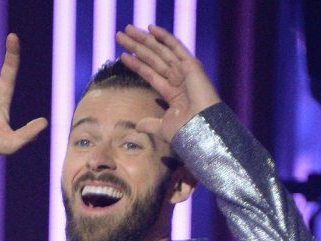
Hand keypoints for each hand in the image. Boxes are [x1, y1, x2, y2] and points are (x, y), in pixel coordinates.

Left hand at [116, 24, 220, 141]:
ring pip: (159, 51)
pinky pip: (175, 47)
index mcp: (173, 92)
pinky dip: (164, 37)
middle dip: (135, 46)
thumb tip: (139, 125)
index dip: (136, 64)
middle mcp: (178, 79)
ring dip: (143, 39)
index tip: (122, 55)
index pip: (149, 74)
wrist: (200, 131)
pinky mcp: (191, 66)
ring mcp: (185, 71)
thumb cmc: (186, 132)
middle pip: (152, 59)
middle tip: (119, 35)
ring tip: (126, 29)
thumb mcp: (163, 128)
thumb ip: (151, 124)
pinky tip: (150, 28)